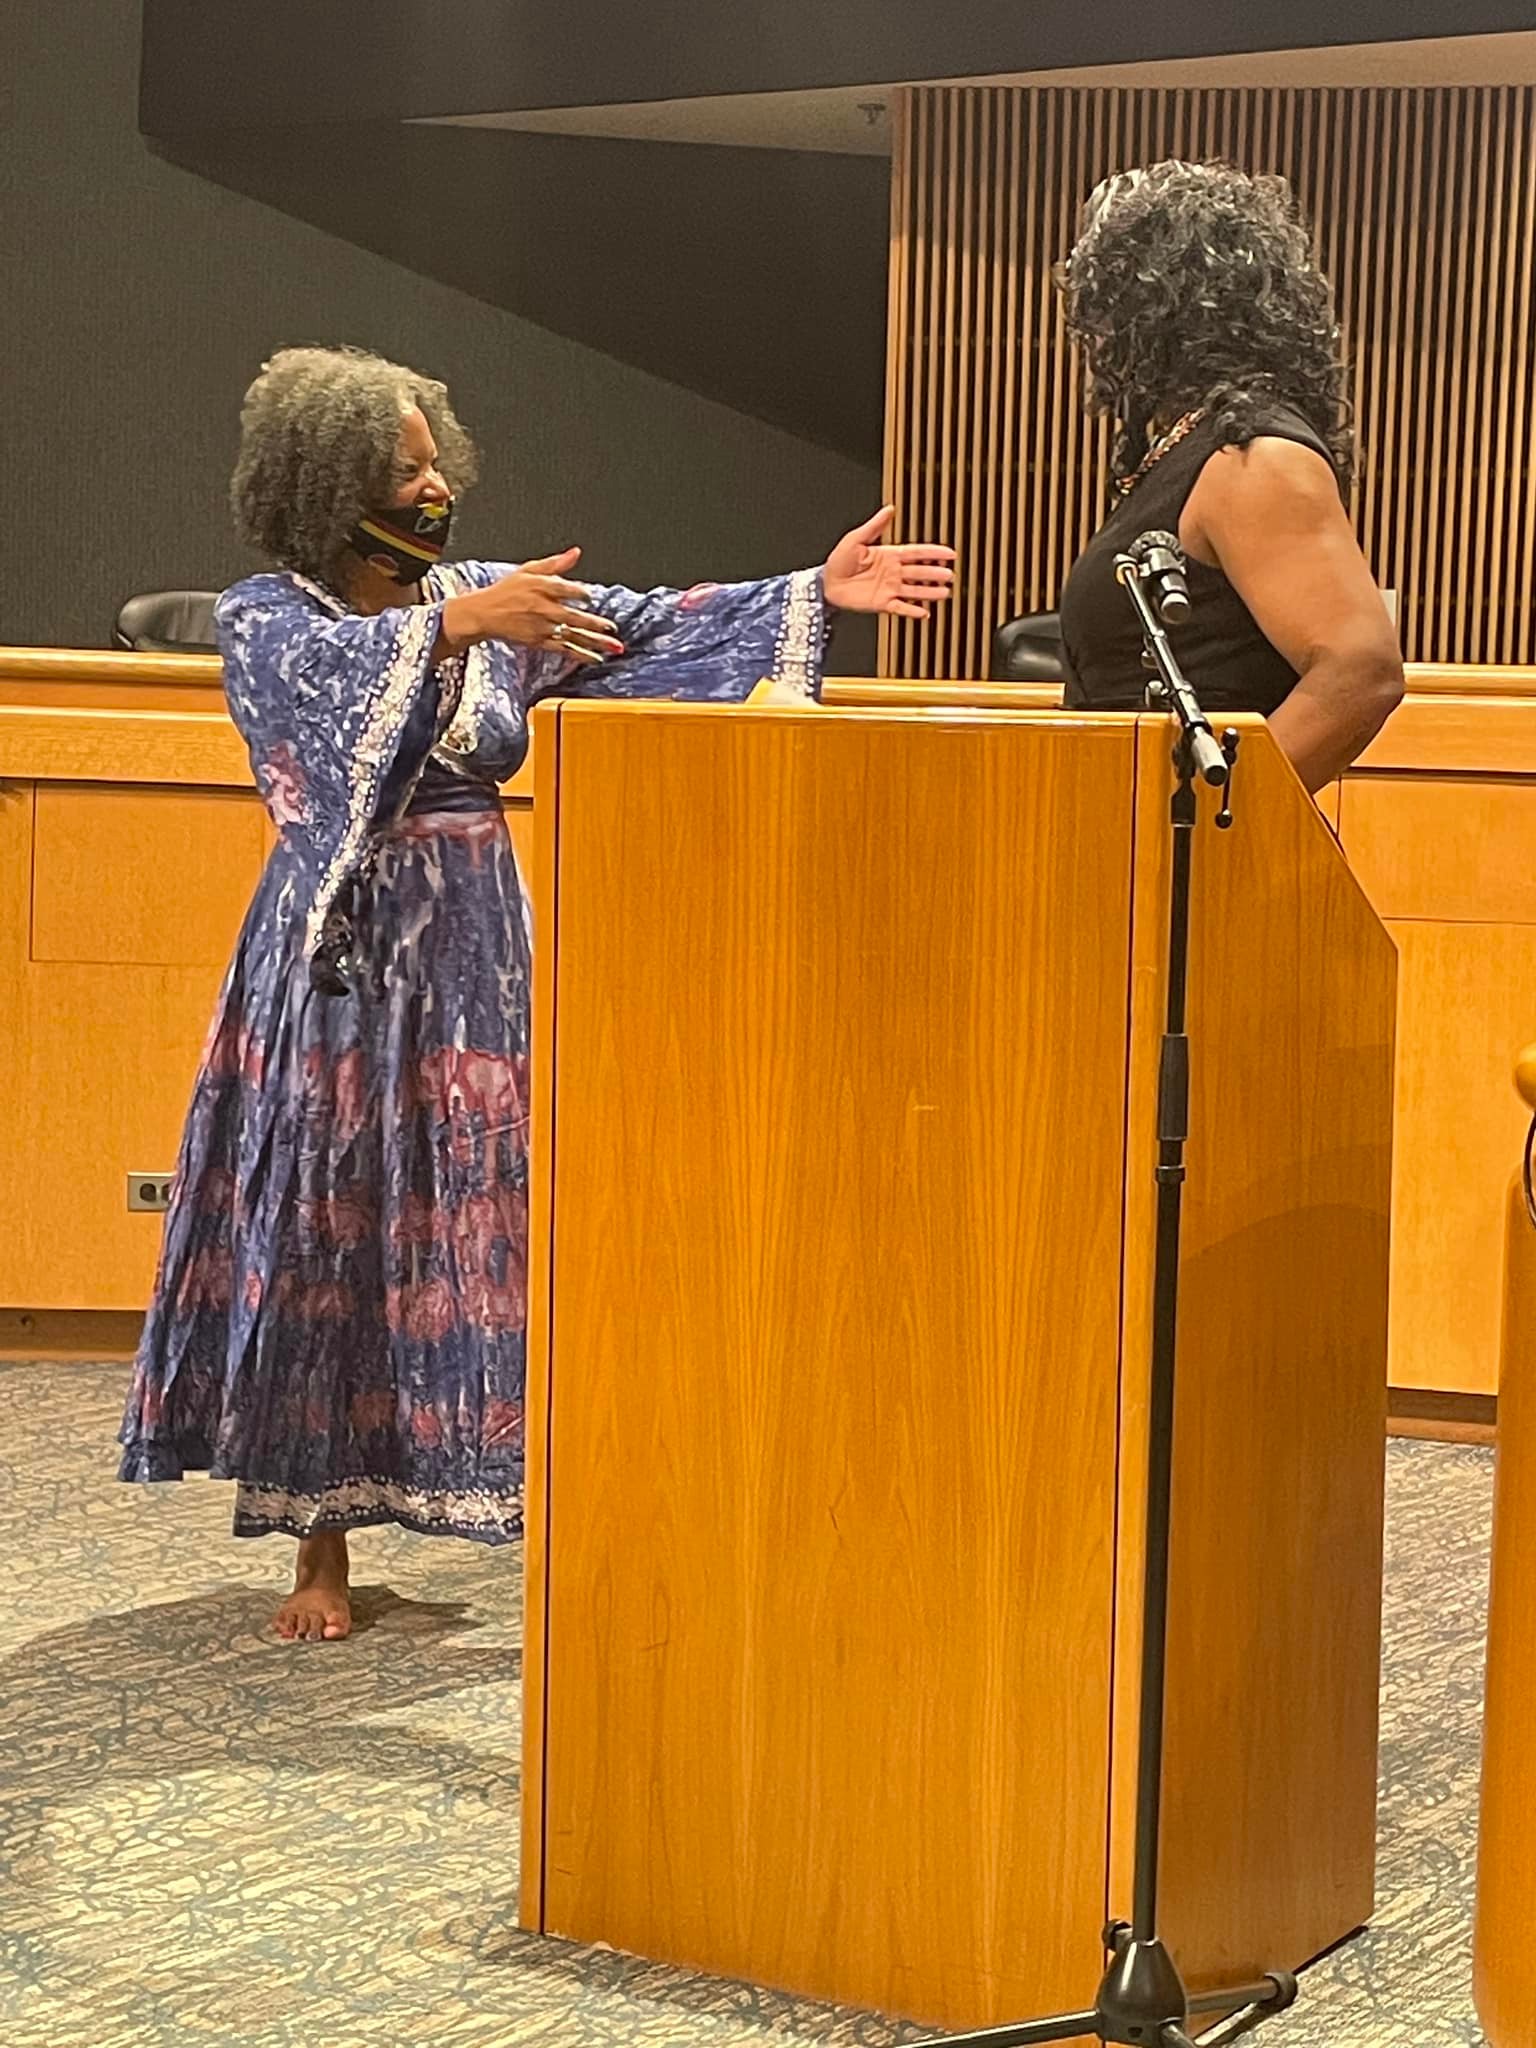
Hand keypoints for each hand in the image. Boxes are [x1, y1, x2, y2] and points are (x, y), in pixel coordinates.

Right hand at [442, 549, 624, 662]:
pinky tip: (596, 658)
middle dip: (595, 624)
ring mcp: (542, 627)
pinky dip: (580, 655)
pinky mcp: (539, 642)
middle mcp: (543, 608)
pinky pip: (564, 649)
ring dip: (595, 642)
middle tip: (612, 628)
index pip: (566, 589)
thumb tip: (576, 553)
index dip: (580, 593)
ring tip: (615, 647)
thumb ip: (555, 563)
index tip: (589, 597)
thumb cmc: (507, 590)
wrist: (485, 613)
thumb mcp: (529, 570)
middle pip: (574, 617)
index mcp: (541, 587)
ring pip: (573, 635)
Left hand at [822, 508, 955, 617]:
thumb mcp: (856, 538)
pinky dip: (912, 611)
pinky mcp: (882, 604)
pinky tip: (924, 612)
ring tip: (944, 592)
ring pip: (914, 590)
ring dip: (929, 592)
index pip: (916, 553)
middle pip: (919, 572)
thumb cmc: (838, 561)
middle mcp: (892, 572)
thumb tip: (889, 509)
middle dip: (935, 573)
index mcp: (889, 555)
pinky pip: (900, 607)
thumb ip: (875, 526)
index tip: (949, 553)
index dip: (933, 553)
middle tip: (950, 575)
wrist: (826, 583)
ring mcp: (888, 589)